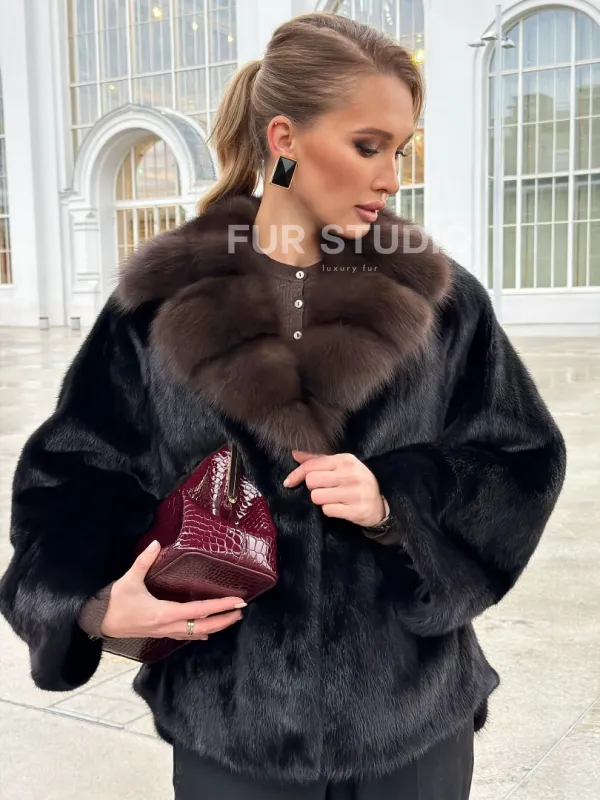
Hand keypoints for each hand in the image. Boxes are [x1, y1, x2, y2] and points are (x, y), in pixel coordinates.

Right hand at [100, 541, 245, 640]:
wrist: (101, 624)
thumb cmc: (115, 603)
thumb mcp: (128, 580)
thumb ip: (143, 561)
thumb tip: (156, 543)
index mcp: (164, 613)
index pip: (199, 611)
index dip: (220, 606)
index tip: (237, 602)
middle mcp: (169, 625)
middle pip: (204, 626)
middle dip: (224, 619)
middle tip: (241, 611)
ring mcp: (165, 632)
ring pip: (197, 633)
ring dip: (216, 627)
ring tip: (231, 619)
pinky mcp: (161, 633)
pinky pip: (186, 636)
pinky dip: (199, 633)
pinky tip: (207, 634)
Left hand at [283, 450, 386, 527]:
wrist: (379, 504)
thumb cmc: (355, 482)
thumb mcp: (340, 467)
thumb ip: (317, 460)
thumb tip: (295, 454)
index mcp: (345, 460)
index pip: (312, 465)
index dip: (296, 474)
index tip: (289, 482)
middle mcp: (350, 474)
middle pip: (311, 481)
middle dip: (313, 488)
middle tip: (324, 489)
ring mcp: (354, 492)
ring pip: (317, 497)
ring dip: (321, 500)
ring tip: (333, 499)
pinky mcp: (356, 510)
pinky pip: (327, 511)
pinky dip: (330, 510)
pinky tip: (340, 508)